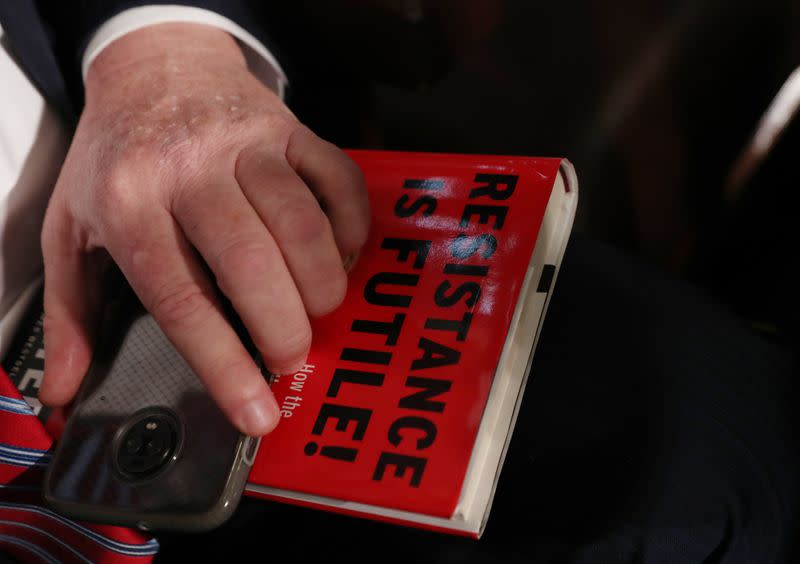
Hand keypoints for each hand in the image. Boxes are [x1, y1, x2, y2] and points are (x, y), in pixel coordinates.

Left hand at [39, 23, 368, 435]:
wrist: (155, 65)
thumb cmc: (115, 157)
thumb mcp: (71, 228)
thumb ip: (69, 311)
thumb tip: (64, 389)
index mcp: (128, 205)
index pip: (181, 299)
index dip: (223, 364)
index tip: (255, 411)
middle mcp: (188, 170)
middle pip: (250, 263)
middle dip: (284, 328)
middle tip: (292, 356)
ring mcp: (246, 144)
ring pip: (303, 223)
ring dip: (323, 283)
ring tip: (318, 309)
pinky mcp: (289, 128)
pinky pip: (338, 178)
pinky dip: (352, 225)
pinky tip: (343, 253)